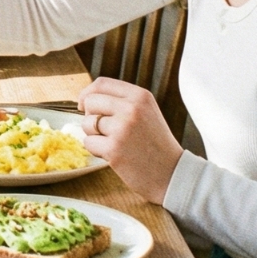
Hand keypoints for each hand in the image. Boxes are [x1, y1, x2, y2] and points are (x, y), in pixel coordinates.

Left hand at [76, 77, 182, 203]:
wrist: (172, 174)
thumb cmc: (155, 144)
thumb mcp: (146, 112)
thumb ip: (121, 102)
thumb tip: (85, 99)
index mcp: (140, 96)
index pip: (102, 83)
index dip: (87, 93)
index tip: (84, 105)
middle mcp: (131, 108)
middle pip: (90, 102)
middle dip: (91, 117)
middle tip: (106, 131)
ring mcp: (122, 128)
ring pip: (87, 123)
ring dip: (94, 135)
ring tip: (116, 143)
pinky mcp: (114, 149)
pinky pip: (88, 142)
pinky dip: (96, 150)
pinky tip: (114, 155)